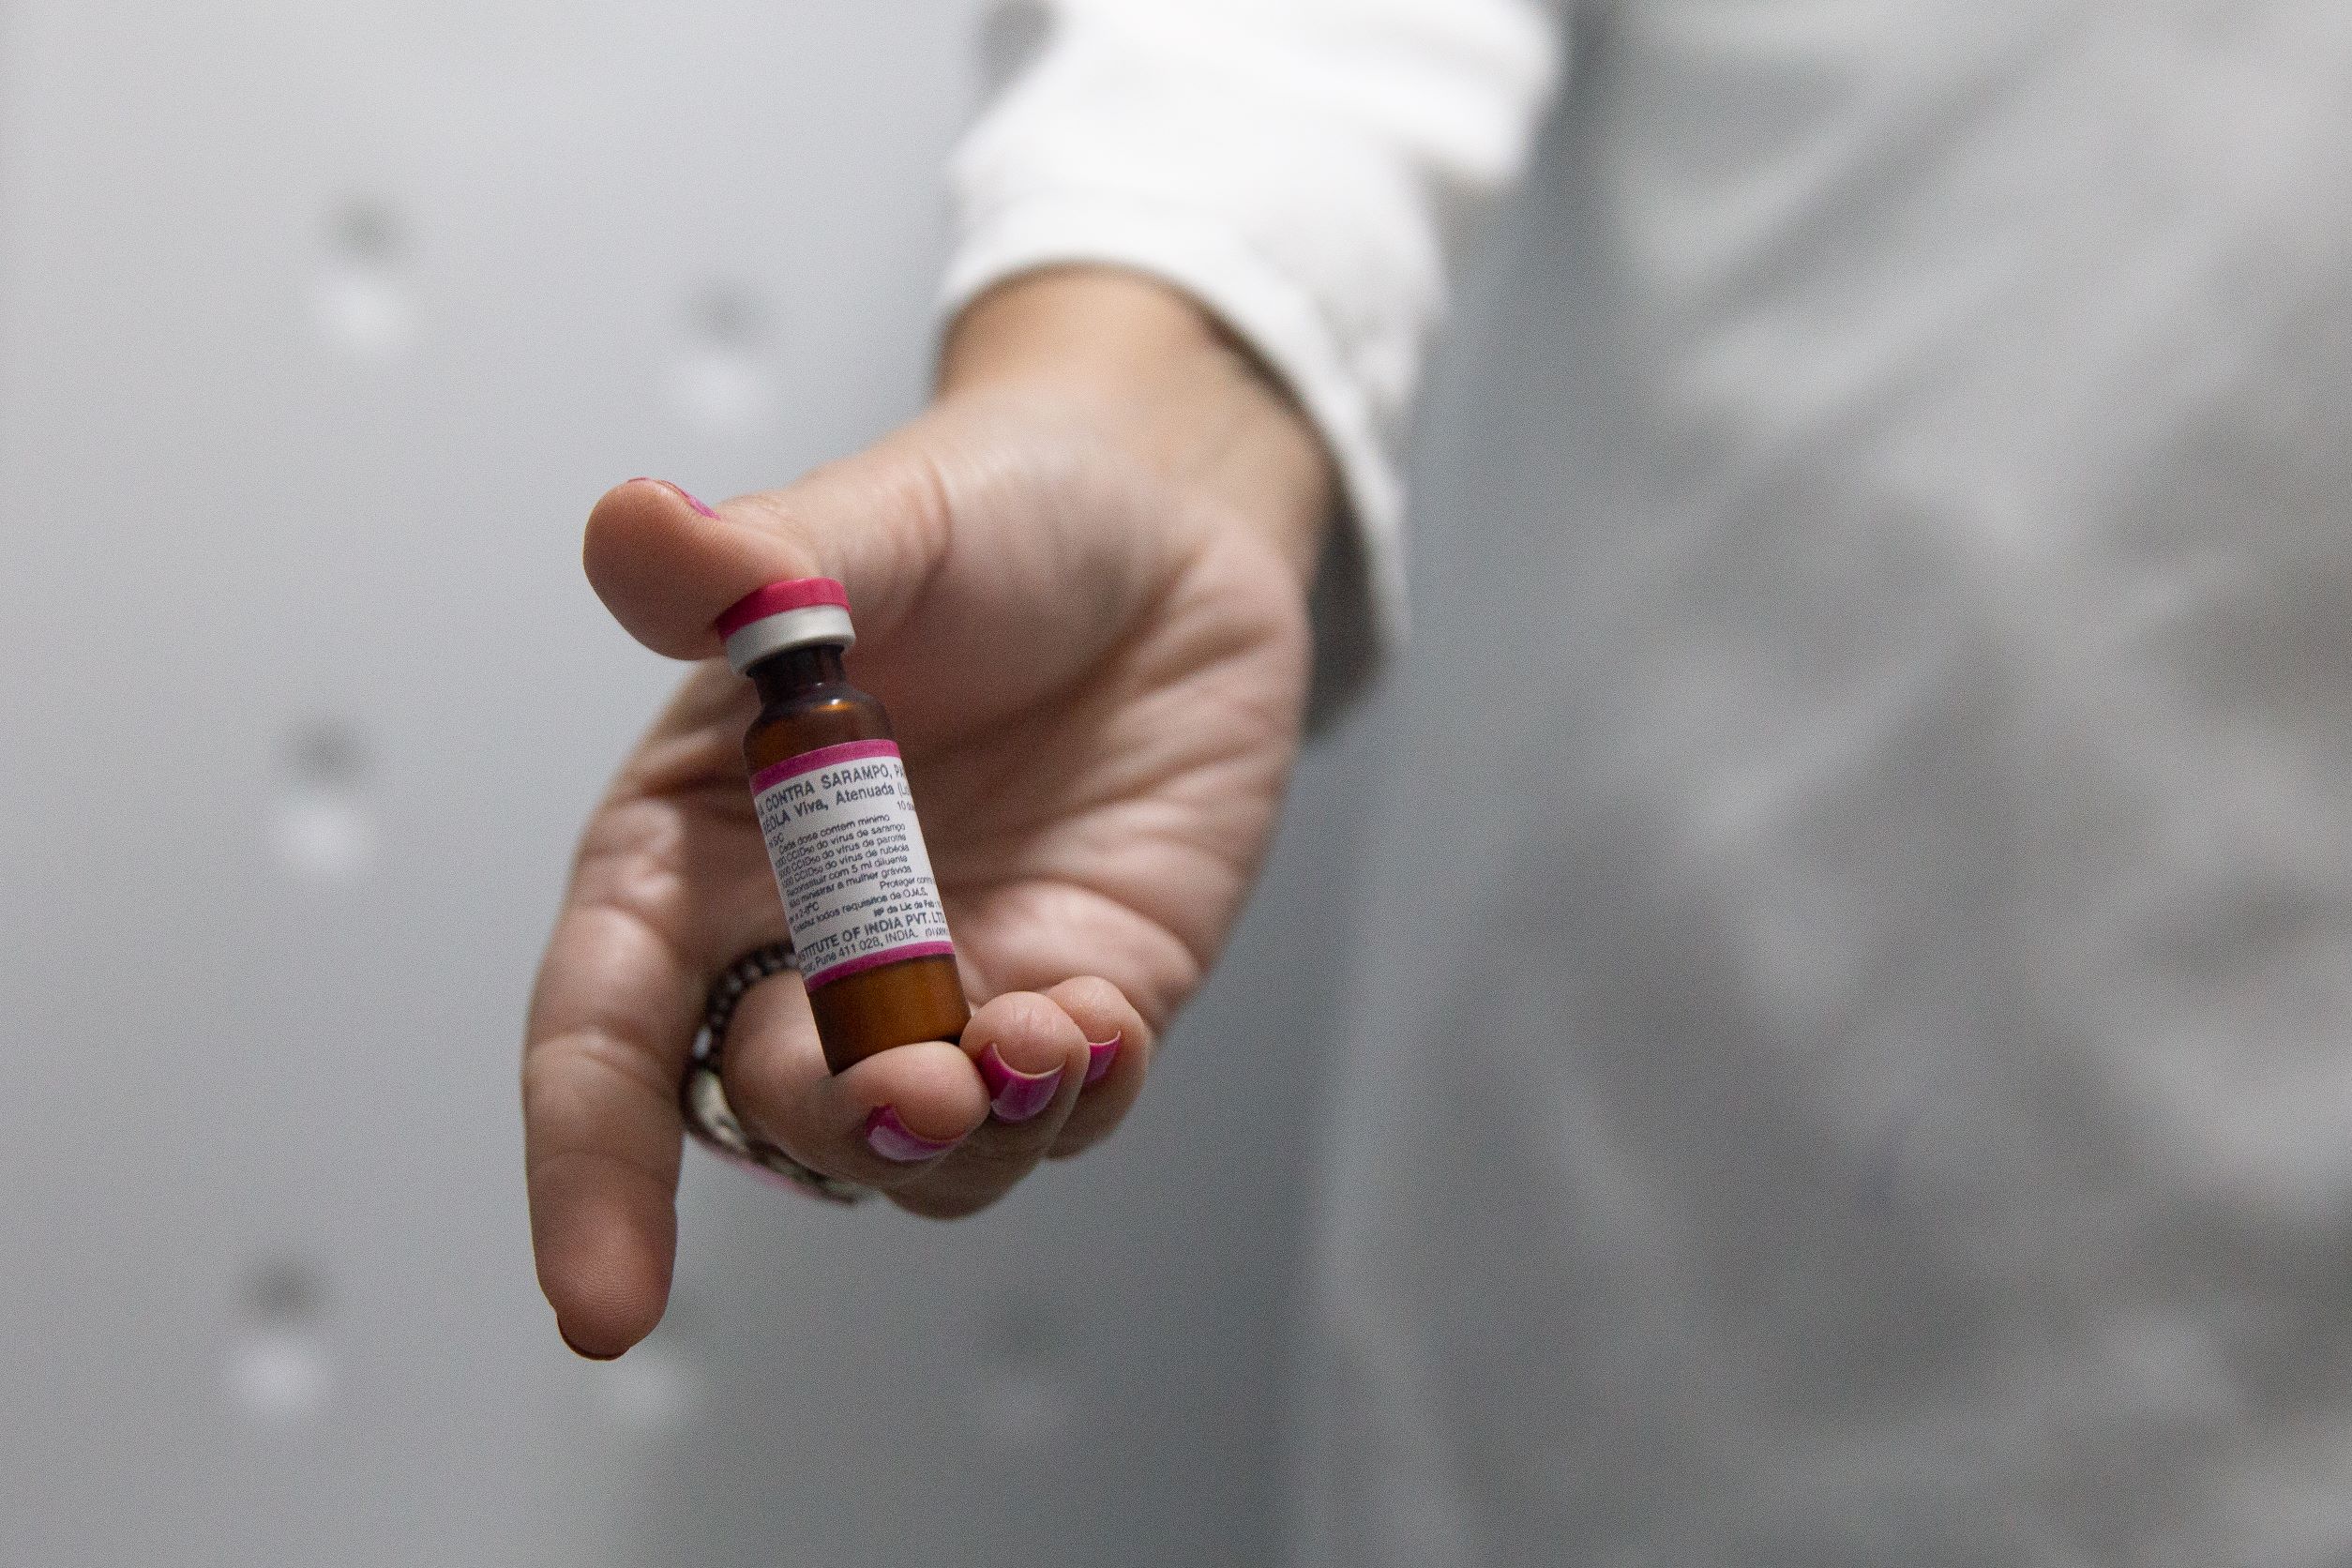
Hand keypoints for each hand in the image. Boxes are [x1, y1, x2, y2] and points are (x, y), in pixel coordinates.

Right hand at [523, 269, 1334, 1356]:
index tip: (604, 1306)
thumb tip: (633, 527)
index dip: (589, 1172)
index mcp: (699, 847)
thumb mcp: (872, 527)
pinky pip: (1065, 1103)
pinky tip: (1103, 1024)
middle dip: (834, 1130)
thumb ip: (756, 564)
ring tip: (1036, 1045)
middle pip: (773, 1115)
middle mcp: (809, 943)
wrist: (1168, 525)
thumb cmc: (990, 517)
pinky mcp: (1082, 988)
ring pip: (925, 1152)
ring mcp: (952, 983)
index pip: (605, 1033)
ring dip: (965, 1137)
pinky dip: (1078, 1096)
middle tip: (912, 1087)